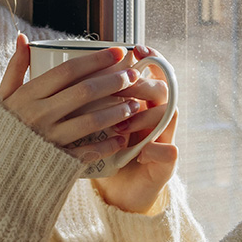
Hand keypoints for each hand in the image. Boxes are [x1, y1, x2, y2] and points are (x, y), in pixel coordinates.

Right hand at [0, 34, 142, 163]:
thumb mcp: (2, 97)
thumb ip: (16, 68)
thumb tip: (23, 38)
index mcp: (28, 95)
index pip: (68, 71)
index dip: (96, 60)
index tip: (118, 52)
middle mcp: (40, 114)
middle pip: (84, 92)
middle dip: (114, 82)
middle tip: (135, 75)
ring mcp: (49, 138)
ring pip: (91, 121)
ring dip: (117, 111)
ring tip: (135, 104)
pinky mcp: (56, 161)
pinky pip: (88, 151)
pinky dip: (108, 145)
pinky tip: (123, 138)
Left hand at [91, 45, 177, 214]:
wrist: (118, 192)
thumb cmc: (102, 151)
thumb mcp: (92, 120)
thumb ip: (89, 95)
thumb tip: (73, 66)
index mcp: (141, 101)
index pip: (152, 72)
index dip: (149, 58)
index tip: (135, 50)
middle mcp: (156, 116)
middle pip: (161, 88)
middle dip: (141, 86)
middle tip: (122, 88)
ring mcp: (164, 138)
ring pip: (168, 115)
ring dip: (145, 118)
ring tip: (123, 125)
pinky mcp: (166, 163)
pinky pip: (169, 152)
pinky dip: (155, 150)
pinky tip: (140, 154)